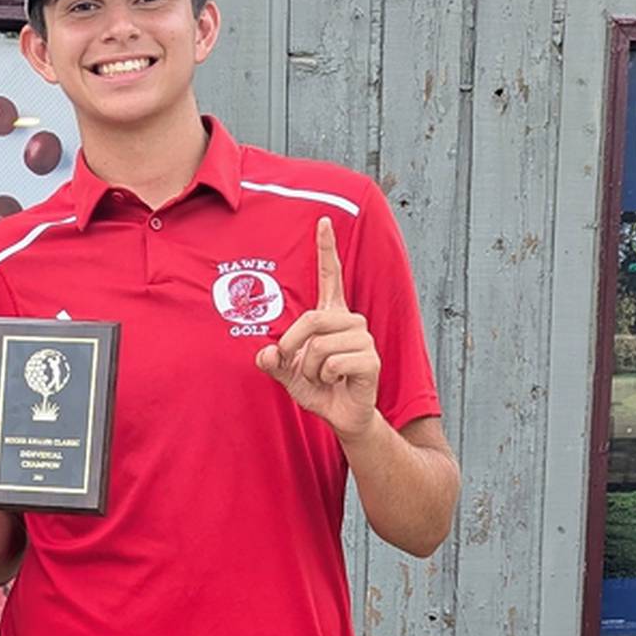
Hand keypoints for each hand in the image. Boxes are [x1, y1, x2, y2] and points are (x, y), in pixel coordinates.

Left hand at [255, 218, 379, 437]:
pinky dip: (325, 378)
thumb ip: (273, 362)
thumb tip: (265, 354)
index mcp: (331, 316)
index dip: (326, 249)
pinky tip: (336, 382)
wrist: (342, 414)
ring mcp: (363, 339)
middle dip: (293, 347)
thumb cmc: (318, 388)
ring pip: (319, 346)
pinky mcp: (371, 359)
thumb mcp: (287, 374)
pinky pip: (333, 363)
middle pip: (311, 319)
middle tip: (295, 365)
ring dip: (310, 369)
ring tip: (322, 377)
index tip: (322, 221)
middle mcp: (350, 321)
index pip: (331, 276)